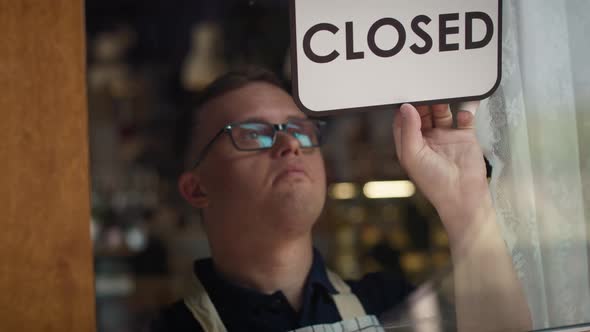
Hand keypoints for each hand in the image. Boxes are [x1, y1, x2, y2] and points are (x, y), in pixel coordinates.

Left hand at [393, 103, 491, 240]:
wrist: (464, 197)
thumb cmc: (434, 183)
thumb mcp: (413, 156)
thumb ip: (408, 130)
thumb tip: (405, 107)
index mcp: (410, 144)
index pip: (403, 120)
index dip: (404, 107)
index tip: (405, 92)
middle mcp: (427, 139)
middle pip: (423, 112)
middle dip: (423, 100)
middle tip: (425, 86)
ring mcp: (446, 136)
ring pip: (442, 111)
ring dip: (442, 102)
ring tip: (443, 92)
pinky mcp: (465, 136)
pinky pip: (464, 117)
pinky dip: (465, 109)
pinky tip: (464, 111)